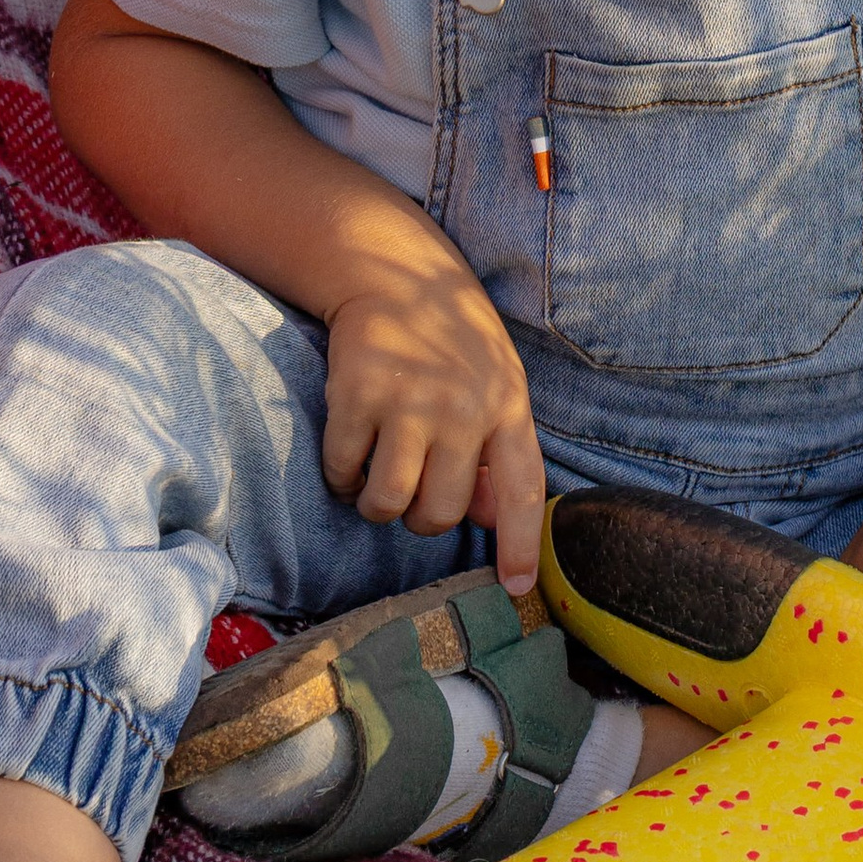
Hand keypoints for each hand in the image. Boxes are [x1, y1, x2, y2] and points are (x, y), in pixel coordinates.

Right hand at [319, 238, 547, 592]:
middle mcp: (463, 408)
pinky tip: (349, 451)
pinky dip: (340, 477)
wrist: (394, 274)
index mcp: (507, 407)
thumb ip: (497, 452)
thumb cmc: (451, 343)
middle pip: (441, 513)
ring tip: (374, 480)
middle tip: (410, 492)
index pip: (522, 490)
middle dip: (419, 519)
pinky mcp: (357, 396)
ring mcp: (409, 402)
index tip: (514, 587)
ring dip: (375, 506)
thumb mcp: (495, 385)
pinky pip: (343, 473)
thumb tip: (487, 519)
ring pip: (388, 503)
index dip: (520, 544)